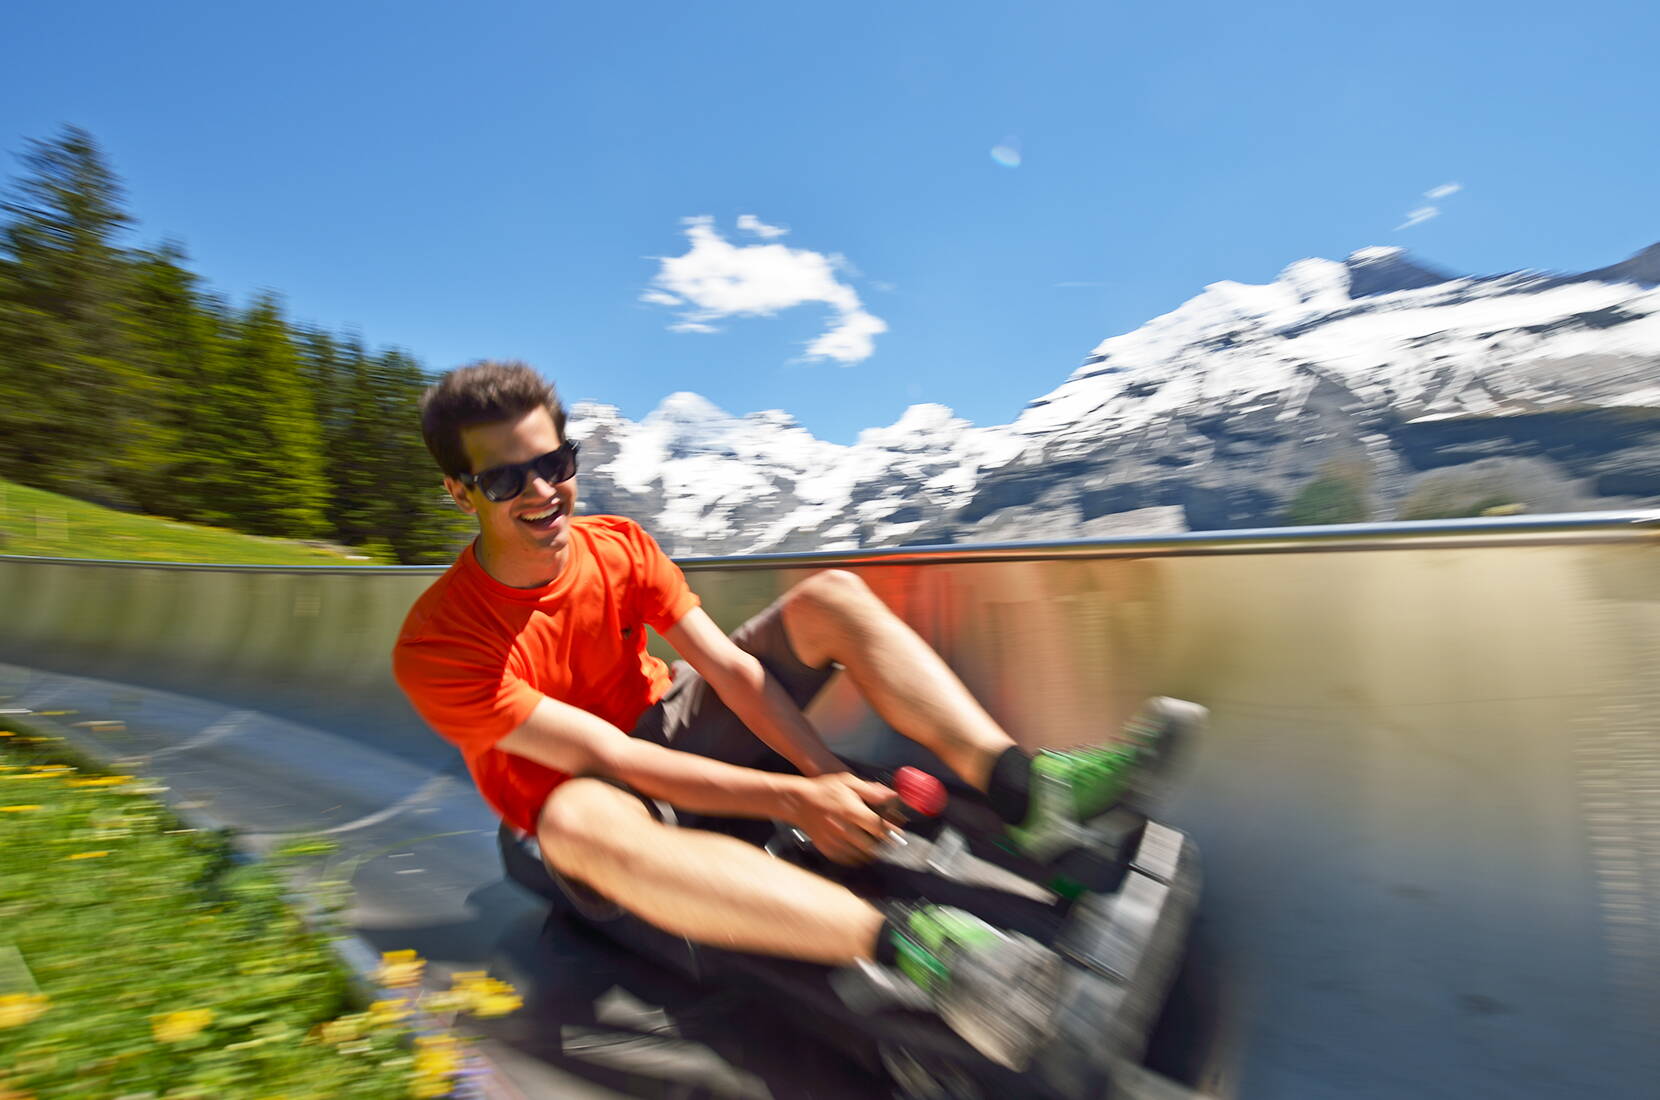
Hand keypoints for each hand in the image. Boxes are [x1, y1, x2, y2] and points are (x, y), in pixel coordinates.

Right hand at [784, 773, 899, 865]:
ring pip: (860, 856)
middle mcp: (844, 829)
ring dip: (870, 852)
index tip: (897, 833)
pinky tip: (858, 849)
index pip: (878, 827)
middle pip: (872, 846)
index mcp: (851, 812)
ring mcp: (834, 841)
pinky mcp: (827, 849)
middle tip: (885, 840)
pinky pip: (847, 860)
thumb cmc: (824, 790)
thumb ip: (870, 791)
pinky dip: (856, 857)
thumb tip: (890, 796)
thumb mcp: (848, 782)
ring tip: (873, 845)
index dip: (891, 832)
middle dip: (881, 844)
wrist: (799, 802)